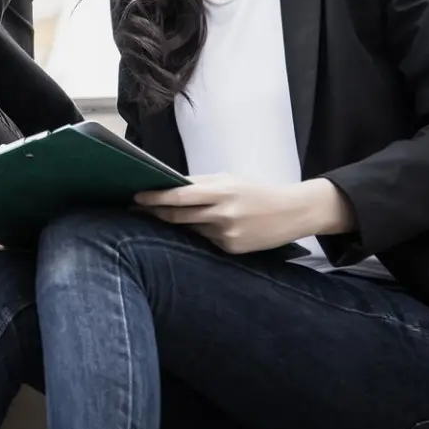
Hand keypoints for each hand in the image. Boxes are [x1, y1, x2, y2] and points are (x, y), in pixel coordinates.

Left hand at [134, 176, 352, 254]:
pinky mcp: (231, 249)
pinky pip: (206, 240)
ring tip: (161, 216)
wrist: (293, 212)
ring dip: (177, 223)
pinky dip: (201, 232)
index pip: (180, 195)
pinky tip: (206, 227)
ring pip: (191, 229)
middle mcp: (222, 214)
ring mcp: (226, 234)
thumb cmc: (258, 191)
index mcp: (222, 191)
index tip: (135, 197)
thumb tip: (170, 185)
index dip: (155, 198)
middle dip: (155, 213)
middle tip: (135, 210)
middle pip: (178, 216)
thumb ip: (201, 183)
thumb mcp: (230, 179)